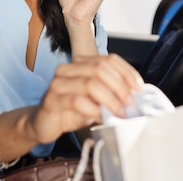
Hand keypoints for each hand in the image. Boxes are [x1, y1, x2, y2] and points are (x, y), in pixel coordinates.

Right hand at [27, 54, 142, 143]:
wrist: (43, 123)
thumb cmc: (71, 110)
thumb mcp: (95, 99)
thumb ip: (110, 92)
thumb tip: (134, 95)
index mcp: (81, 63)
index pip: (108, 59)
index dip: (127, 72)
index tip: (139, 87)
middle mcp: (69, 68)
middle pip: (100, 69)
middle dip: (120, 86)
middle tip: (129, 103)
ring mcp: (58, 82)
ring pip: (90, 83)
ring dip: (110, 99)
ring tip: (119, 112)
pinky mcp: (52, 99)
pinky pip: (76, 101)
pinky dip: (93, 110)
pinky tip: (101, 117)